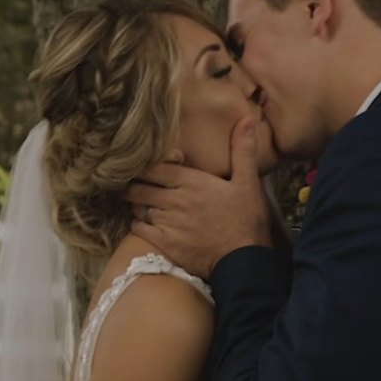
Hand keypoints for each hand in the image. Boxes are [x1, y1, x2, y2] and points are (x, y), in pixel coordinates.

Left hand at [125, 116, 273, 277]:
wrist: (242, 260)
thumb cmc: (246, 220)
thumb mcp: (248, 183)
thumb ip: (242, 151)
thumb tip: (247, 120)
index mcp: (191, 181)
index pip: (154, 168)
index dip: (142, 166)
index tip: (139, 165)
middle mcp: (173, 200)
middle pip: (139, 187)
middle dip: (133, 184)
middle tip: (132, 182)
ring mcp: (166, 222)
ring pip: (137, 207)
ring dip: (135, 203)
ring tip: (137, 201)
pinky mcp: (164, 243)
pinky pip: (138, 229)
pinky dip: (137, 223)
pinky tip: (142, 222)